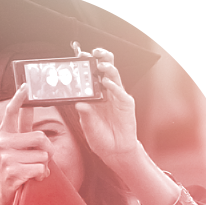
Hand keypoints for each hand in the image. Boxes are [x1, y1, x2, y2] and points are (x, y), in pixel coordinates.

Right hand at [0, 84, 53, 204]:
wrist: (9, 196)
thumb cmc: (20, 170)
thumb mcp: (23, 149)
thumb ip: (26, 130)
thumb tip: (30, 106)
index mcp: (5, 135)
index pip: (11, 112)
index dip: (19, 98)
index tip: (26, 86)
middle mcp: (3, 143)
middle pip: (41, 138)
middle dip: (48, 151)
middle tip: (41, 160)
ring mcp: (6, 158)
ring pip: (43, 156)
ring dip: (44, 167)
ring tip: (32, 172)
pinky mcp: (11, 172)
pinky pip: (40, 169)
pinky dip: (42, 176)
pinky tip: (32, 179)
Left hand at [75, 48, 140, 171]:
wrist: (114, 151)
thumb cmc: (100, 138)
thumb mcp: (88, 126)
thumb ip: (85, 114)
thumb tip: (79, 103)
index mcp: (95, 97)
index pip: (91, 77)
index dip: (87, 66)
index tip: (79, 57)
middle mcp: (106, 94)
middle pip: (105, 71)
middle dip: (100, 60)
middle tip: (92, 53)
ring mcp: (117, 98)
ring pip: (114, 77)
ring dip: (108, 69)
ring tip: (100, 65)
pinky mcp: (126, 104)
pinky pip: (120, 93)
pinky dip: (114, 86)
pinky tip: (107, 83)